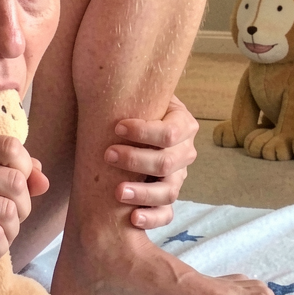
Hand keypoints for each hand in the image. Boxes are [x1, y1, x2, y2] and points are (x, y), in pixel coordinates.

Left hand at [105, 95, 197, 230]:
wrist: (133, 126)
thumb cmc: (133, 108)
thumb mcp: (141, 95)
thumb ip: (134, 90)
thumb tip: (113, 75)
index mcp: (183, 125)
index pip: (168, 133)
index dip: (144, 132)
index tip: (117, 127)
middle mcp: (185, 153)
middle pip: (167, 163)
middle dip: (136, 160)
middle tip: (108, 155)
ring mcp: (178, 178)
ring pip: (168, 191)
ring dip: (142, 193)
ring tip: (117, 192)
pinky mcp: (167, 199)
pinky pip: (166, 214)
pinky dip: (152, 218)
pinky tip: (133, 219)